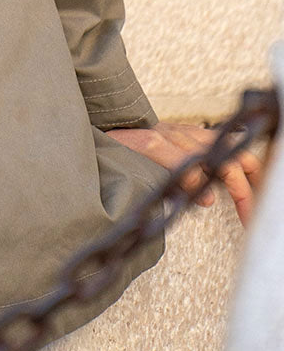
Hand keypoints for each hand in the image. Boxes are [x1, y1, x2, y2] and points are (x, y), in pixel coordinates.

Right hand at [106, 121, 263, 226]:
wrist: (90, 141)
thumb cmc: (125, 154)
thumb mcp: (163, 162)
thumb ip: (187, 172)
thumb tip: (209, 196)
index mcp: (189, 136)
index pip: (238, 148)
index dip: (256, 174)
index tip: (261, 202)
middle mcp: (182, 132)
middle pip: (233, 153)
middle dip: (248, 187)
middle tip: (253, 218)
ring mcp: (165, 136)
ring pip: (214, 156)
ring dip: (233, 186)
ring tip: (244, 212)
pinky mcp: (147, 143)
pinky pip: (179, 159)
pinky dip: (195, 178)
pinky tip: (204, 196)